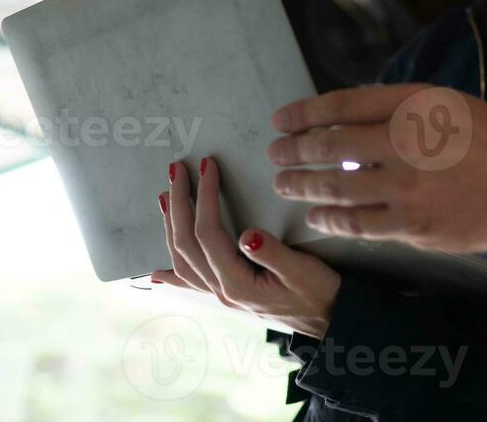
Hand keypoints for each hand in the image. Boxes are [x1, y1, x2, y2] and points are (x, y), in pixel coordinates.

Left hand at [155, 157, 339, 338]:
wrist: (328, 320)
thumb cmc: (318, 293)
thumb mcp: (303, 270)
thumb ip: (274, 253)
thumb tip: (248, 234)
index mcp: (237, 283)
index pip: (209, 234)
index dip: (204, 197)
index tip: (207, 166)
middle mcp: (222, 291)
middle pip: (187, 245)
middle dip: (179, 204)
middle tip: (177, 170)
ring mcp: (222, 294)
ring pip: (184, 260)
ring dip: (171, 228)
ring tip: (164, 198)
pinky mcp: (229, 294)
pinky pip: (193, 283)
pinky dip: (173, 274)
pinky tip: (158, 274)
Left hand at [266, 83, 486, 252]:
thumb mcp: (444, 103)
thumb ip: (394, 108)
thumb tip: (341, 117)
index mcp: (414, 106)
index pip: (342, 106)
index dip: (304, 113)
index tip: (280, 119)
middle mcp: (407, 145)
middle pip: (330, 148)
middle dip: (293, 151)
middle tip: (274, 154)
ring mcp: (409, 190)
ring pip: (336, 189)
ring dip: (302, 186)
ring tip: (284, 184)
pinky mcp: (416, 228)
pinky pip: (359, 225)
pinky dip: (330, 219)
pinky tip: (316, 215)